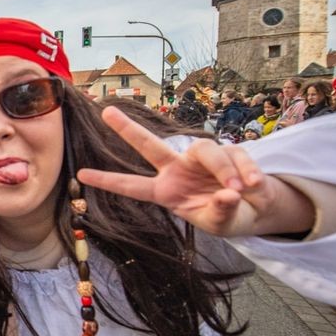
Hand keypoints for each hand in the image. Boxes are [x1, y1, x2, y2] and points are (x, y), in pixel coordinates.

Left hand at [76, 106, 313, 237]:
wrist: (255, 209)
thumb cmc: (227, 217)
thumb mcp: (220, 223)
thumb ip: (220, 211)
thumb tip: (227, 194)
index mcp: (167, 191)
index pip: (134, 186)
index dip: (109, 181)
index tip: (81, 174)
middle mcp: (178, 169)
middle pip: (149, 145)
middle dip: (128, 130)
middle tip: (105, 112)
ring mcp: (201, 158)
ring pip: (208, 151)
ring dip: (225, 171)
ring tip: (238, 191)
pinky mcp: (228, 152)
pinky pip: (238, 156)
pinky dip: (248, 172)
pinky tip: (254, 186)